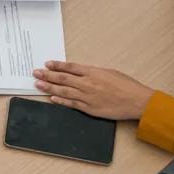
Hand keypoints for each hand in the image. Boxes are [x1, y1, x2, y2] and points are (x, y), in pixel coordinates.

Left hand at [33, 62, 154, 119]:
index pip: (70, 67)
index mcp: (93, 73)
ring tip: (38, 84)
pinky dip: (60, 101)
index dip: (57, 65)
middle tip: (36, 73)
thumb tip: (78, 71)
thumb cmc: (126, 85)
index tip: (46, 64)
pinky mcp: (89, 108)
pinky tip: (52, 98)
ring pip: (64, 91)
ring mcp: (87, 97)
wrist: (137, 101)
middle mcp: (87, 84)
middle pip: (63, 79)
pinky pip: (71, 104)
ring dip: (49, 88)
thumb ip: (92, 72)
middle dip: (47, 75)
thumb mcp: (109, 72)